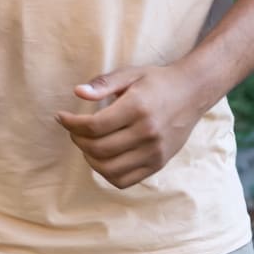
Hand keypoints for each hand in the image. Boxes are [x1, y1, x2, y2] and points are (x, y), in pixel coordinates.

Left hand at [55, 65, 202, 188]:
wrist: (192, 93)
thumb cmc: (157, 81)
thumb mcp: (131, 73)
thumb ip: (103, 83)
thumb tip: (77, 93)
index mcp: (137, 107)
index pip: (95, 126)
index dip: (72, 124)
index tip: (61, 117)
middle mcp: (147, 132)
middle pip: (99, 148)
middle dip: (78, 140)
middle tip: (73, 129)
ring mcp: (154, 152)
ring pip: (109, 169)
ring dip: (89, 159)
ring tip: (85, 144)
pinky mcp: (158, 164)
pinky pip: (125, 180)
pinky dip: (107, 173)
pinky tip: (101, 158)